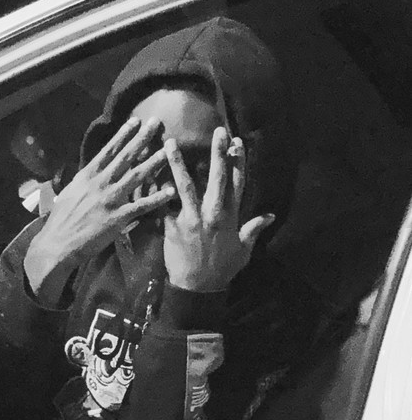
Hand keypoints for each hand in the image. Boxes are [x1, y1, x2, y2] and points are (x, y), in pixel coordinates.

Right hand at [25, 117, 174, 304]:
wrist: (57, 243)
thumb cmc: (61, 220)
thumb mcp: (70, 193)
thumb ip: (84, 181)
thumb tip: (92, 172)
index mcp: (87, 176)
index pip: (108, 150)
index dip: (123, 135)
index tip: (136, 121)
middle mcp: (100, 183)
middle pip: (125, 157)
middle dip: (142, 139)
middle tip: (157, 123)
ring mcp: (110, 200)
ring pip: (136, 177)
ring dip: (153, 162)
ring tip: (167, 150)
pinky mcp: (117, 218)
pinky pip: (141, 206)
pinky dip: (156, 198)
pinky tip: (170, 191)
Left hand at [163, 128, 274, 292]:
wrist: (198, 288)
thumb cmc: (222, 269)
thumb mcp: (244, 250)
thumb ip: (254, 229)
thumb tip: (271, 215)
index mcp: (230, 217)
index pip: (237, 183)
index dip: (238, 162)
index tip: (237, 142)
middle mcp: (212, 213)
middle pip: (216, 178)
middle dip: (217, 153)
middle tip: (217, 131)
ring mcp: (191, 218)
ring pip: (185, 186)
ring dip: (177, 163)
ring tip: (169, 144)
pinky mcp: (172, 226)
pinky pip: (162, 205)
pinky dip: (155, 190)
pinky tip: (148, 175)